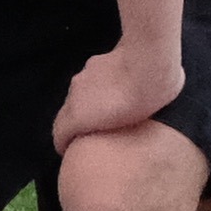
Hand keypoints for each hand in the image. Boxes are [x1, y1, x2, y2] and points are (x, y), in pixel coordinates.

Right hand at [54, 43, 181, 152]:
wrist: (150, 59)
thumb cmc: (142, 100)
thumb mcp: (128, 130)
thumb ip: (107, 137)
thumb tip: (105, 141)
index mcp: (76, 114)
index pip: (60, 135)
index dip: (67, 146)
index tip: (77, 151)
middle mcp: (73, 94)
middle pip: (68, 115)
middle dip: (78, 125)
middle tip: (97, 133)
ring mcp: (83, 76)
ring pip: (80, 97)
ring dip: (89, 106)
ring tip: (112, 110)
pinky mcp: (95, 62)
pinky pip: (92, 82)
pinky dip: (99, 90)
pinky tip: (119, 89)